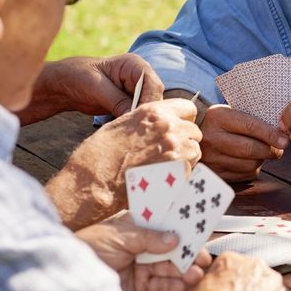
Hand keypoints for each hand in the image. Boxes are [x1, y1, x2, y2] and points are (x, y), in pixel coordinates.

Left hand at [21, 54, 163, 124]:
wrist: (64, 84)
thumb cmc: (78, 76)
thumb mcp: (97, 87)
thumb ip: (117, 101)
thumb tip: (134, 117)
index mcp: (134, 65)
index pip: (152, 83)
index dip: (149, 101)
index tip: (138, 118)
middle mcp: (140, 77)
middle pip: (154, 98)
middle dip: (146, 113)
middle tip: (137, 130)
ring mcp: (136, 91)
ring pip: (148, 109)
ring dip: (140, 120)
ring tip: (131, 133)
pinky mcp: (129, 104)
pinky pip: (137, 115)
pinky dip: (133, 123)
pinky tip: (127, 133)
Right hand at [48, 98, 201, 228]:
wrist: (94, 182)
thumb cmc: (101, 154)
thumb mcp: (123, 124)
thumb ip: (148, 121)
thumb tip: (161, 123)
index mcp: (154, 112)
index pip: (188, 108)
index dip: (184, 119)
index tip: (177, 129)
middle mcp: (169, 127)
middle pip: (194, 131)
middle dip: (185, 141)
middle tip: (168, 153)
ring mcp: (176, 149)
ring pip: (195, 151)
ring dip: (185, 158)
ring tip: (164, 167)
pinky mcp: (178, 172)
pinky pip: (190, 171)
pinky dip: (180, 175)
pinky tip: (162, 178)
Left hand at [75, 211, 210, 290]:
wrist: (68, 278)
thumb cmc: (89, 247)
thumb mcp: (119, 235)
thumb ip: (148, 238)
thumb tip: (175, 238)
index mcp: (134, 228)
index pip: (162, 224)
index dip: (180, 225)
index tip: (199, 227)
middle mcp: (140, 248)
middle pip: (170, 249)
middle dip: (187, 252)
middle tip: (204, 257)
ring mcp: (139, 269)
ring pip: (168, 269)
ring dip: (184, 271)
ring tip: (197, 273)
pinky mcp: (138, 290)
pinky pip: (159, 288)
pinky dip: (172, 287)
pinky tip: (183, 285)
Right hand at [199, 105, 288, 181]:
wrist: (194, 135)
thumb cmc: (221, 122)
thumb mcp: (231, 112)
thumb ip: (252, 119)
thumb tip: (281, 133)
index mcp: (218, 117)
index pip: (250, 126)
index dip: (270, 135)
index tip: (284, 140)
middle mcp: (212, 138)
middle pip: (250, 149)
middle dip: (270, 150)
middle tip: (279, 149)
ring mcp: (211, 158)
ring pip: (249, 165)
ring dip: (262, 160)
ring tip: (263, 153)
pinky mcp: (214, 174)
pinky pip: (243, 175)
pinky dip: (253, 169)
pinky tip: (250, 161)